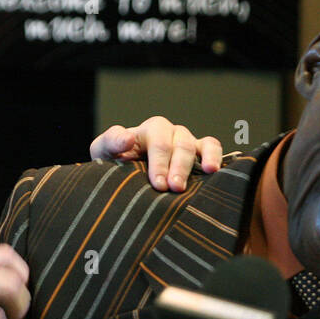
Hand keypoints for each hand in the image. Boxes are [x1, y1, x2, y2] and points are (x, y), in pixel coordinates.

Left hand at [89, 117, 222, 191]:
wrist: (124, 173)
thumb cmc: (115, 160)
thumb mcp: (104, 151)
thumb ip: (111, 141)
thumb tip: (128, 138)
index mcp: (149, 130)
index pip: (158, 140)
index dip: (160, 162)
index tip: (158, 183)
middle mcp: (171, 133)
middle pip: (180, 144)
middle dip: (177, 167)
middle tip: (173, 188)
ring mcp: (186, 141)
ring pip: (196, 146)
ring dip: (194, 165)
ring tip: (190, 184)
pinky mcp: (199, 153)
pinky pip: (213, 147)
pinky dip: (215, 157)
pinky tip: (213, 172)